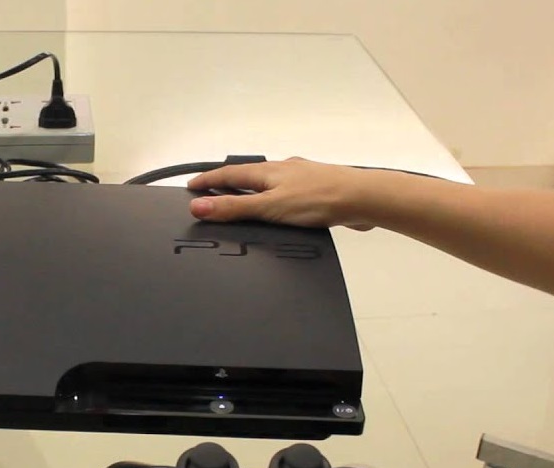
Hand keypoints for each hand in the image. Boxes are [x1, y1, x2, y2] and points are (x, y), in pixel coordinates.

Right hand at [187, 157, 378, 229]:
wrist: (363, 199)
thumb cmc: (320, 199)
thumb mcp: (269, 207)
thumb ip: (233, 207)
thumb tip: (199, 206)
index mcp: (267, 171)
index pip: (228, 173)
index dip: (207, 181)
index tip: (191, 187)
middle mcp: (282, 170)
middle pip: (247, 175)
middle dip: (227, 183)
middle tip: (209, 191)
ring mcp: (300, 180)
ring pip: (268, 183)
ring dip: (251, 189)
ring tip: (239, 199)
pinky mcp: (315, 193)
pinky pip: (286, 193)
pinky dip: (273, 199)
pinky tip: (279, 210)